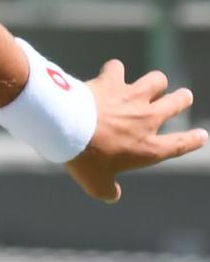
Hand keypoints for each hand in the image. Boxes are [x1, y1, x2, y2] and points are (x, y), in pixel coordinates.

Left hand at [65, 60, 208, 202]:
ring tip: (150, 84)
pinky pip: (118, 67)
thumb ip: (108, 191)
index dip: (193, 140)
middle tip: (182, 96)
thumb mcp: (96, 184)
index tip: (201, 135)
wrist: (65, 127)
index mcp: (148, 148)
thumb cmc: (84, 158)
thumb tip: (112, 194)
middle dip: (181, 99)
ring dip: (155, 81)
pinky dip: (114, 70)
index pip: (180, 144)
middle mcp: (146, 119)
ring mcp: (130, 97)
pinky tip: (109, 74)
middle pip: (177, 103)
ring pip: (157, 80)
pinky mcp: (111, 81)